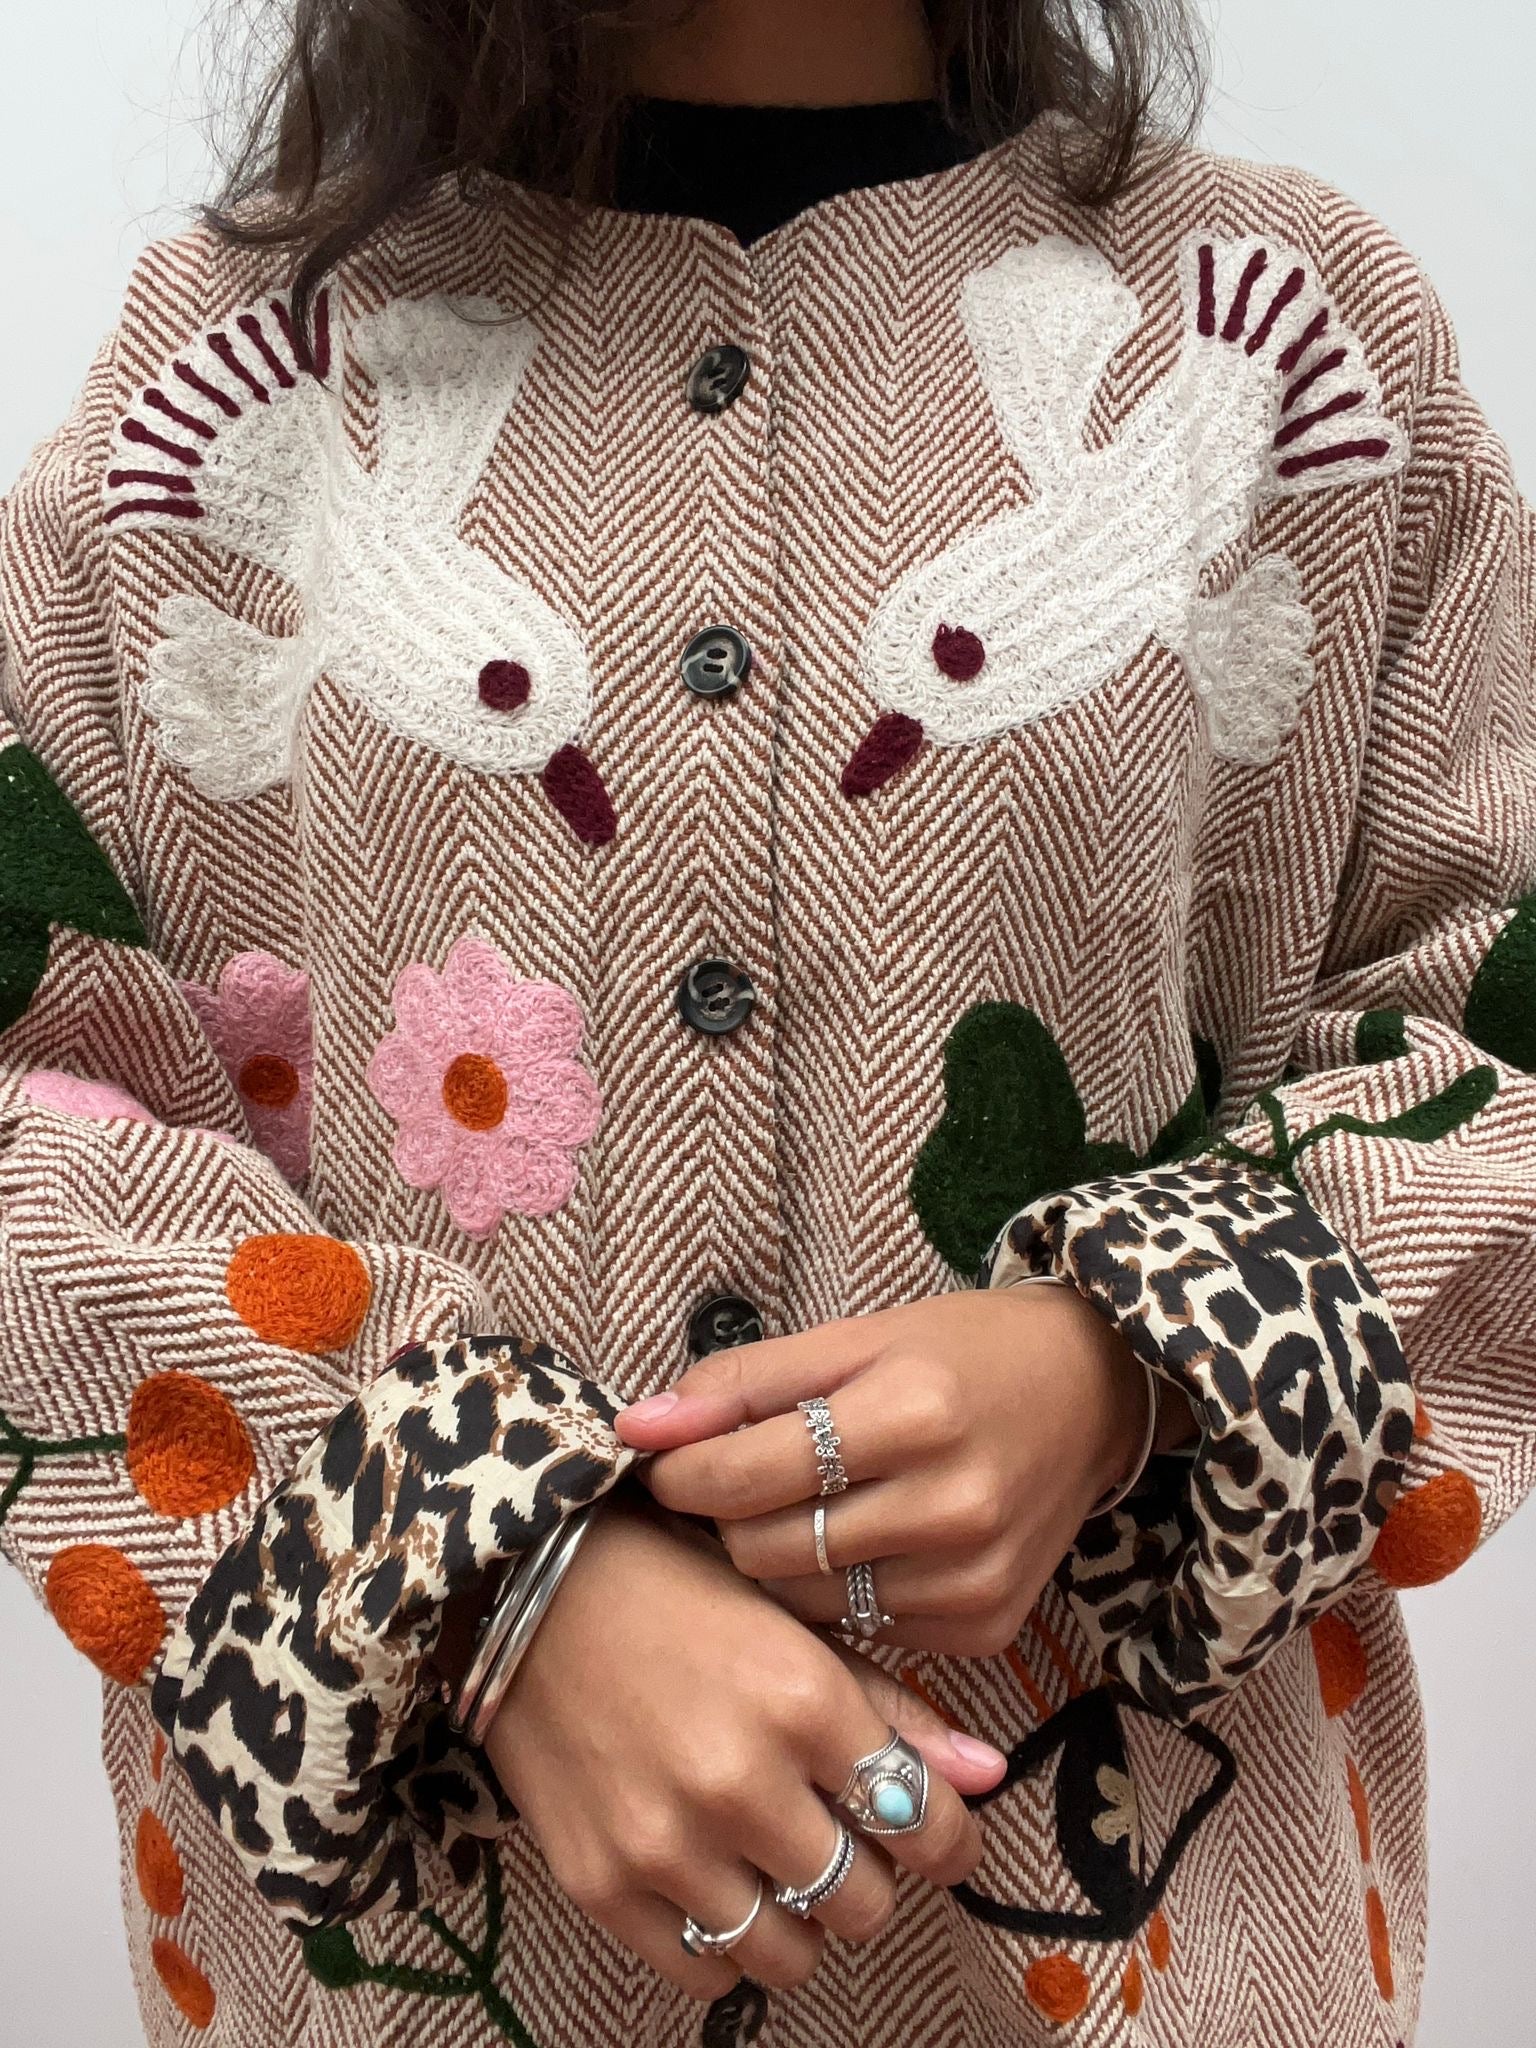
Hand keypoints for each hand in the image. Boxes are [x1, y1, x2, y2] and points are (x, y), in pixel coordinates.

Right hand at [485, 1499, 1005, 2002]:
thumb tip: (989, 1775)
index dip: (950, 1841)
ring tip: (783, 1868)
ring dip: (806, 1920)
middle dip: (875, 1876)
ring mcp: (666, 1841)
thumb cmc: (674, 1587)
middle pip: (866, 1901)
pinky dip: (728, 1944)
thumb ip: (892, 1704)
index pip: (925, 1822)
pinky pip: (705, 1971)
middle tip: (847, 1838)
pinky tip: (721, 1886)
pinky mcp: (602, 1882)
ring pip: (792, 1953)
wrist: (525, 1588)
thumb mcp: (792, 1621)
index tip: (941, 1837)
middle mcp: (739, 1779)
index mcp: (802, 1698)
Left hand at [617, 1288, 1157, 1657]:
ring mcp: (973, 1577)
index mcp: (912, 1412)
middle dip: (729, 1517)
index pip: (746, 1475)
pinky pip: (862, 1629)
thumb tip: (634, 1428)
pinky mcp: (986, 1626)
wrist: (1092, 1391)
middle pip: (765, 1549)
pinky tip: (859, 1543)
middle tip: (734, 1484)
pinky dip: (840, 1591)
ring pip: (803, 1601)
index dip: (683, 1473)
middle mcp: (951, 1504)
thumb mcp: (852, 1339)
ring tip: (793, 1511)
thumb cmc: (959, 1354)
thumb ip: (739, 1384)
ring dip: (777, 1559)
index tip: (668, 1460)